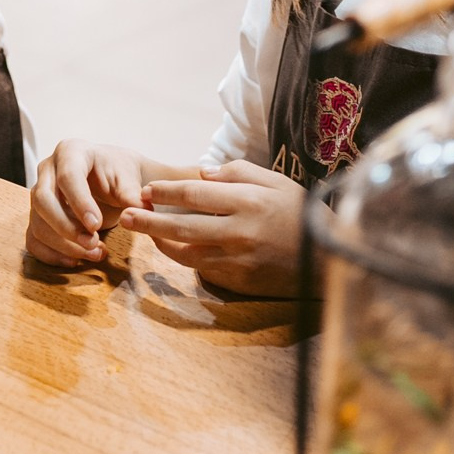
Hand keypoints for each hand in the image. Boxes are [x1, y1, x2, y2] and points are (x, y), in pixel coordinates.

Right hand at [26, 140, 160, 267]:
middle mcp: (48, 170)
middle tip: (93, 243)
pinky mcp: (38, 217)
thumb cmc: (119, 174)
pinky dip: (51, 255)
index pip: (67, 177)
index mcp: (70, 152)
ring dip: (64, 245)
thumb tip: (140, 211)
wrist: (112, 179)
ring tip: (95, 253)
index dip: (79, 203)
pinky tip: (75, 260)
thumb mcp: (129, 180)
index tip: (96, 225)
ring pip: (38, 223)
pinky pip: (33, 240)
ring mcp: (39, 194)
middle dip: (66, 227)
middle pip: (43, 200)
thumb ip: (133, 195)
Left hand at [118, 160, 305, 296]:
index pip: (194, 195)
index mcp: (247, 201)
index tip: (147, 191)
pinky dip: (186, 259)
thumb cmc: (299, 212)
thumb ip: (237, 172)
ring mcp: (238, 260)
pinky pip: (204, 270)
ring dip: (161, 244)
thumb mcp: (274, 181)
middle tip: (127, 217)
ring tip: (145, 233)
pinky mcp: (239, 282)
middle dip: (150, 221)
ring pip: (187, 253)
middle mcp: (239, 232)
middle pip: (182, 227)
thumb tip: (202, 174)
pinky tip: (174, 250)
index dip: (166, 193)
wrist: (326, 257)